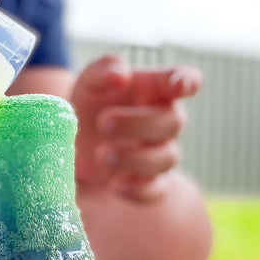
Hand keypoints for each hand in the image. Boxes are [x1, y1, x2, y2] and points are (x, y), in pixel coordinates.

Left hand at [71, 55, 201, 202]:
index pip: (184, 80)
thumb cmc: (91, 105)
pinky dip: (136, 189)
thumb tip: (121, 74)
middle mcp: (163, 120)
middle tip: (103, 122)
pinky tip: (114, 185)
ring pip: (166, 157)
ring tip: (102, 154)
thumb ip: (103, 70)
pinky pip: (155, 189)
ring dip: (134, 157)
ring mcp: (159, 152)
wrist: (72, 144)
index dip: (186, 82)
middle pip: (172, 122)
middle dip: (139, 123)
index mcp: (155, 89)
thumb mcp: (89, 83)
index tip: (180, 85)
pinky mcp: (148, 182)